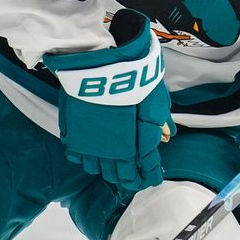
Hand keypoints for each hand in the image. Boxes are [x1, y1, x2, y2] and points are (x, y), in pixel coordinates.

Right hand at [42, 9, 169, 192]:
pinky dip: (84, 157)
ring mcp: (89, 143)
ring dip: (105, 169)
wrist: (100, 61)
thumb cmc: (131, 77)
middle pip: (118, 175)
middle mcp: (111, 151)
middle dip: (127, 179)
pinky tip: (89, 153)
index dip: (148, 176)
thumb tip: (166, 136)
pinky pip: (76, 155)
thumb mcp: (155, 99)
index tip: (150, 178)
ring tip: (109, 166)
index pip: (144, 171)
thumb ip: (159, 121)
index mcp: (135, 144)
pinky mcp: (73, 133)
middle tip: (131, 177)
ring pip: (95, 168)